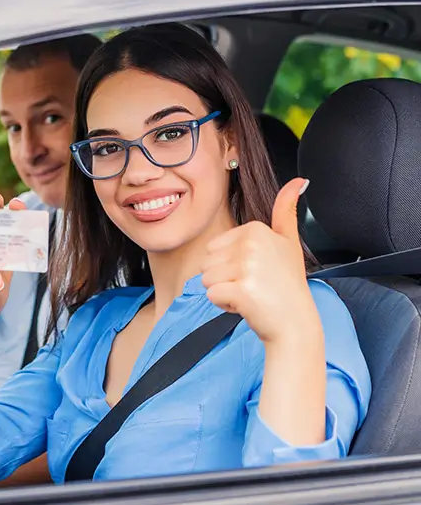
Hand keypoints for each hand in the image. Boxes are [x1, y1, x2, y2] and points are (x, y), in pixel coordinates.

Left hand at [201, 178, 316, 344]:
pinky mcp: (240, 291)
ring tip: (251, 294)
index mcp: (257, 229)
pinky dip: (224, 305)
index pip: (215, 247)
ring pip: (206, 279)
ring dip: (223, 291)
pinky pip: (211, 295)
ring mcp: (246, 268)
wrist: (295, 322)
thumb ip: (286, 210)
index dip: (230, 263)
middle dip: (224, 278)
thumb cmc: (287, 284)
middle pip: (207, 261)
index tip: (257, 271)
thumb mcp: (288, 242)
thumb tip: (299, 181)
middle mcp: (251, 245)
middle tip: (253, 285)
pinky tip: (246, 305)